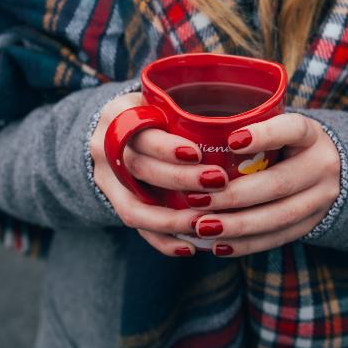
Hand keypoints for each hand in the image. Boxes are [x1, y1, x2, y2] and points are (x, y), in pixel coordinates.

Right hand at [89, 93, 228, 256]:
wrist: (113, 132)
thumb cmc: (153, 113)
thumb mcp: (159, 100)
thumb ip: (185, 109)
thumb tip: (243, 122)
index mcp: (118, 115)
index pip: (140, 132)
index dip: (167, 147)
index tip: (198, 153)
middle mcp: (104, 147)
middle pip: (140, 169)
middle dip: (179, 180)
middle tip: (218, 182)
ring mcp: (105, 179)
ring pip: (133, 207)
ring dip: (171, 219)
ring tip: (204, 224)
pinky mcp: (112, 202)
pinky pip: (135, 228)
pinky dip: (162, 240)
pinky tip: (189, 247)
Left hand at [188, 113, 340, 256]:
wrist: (331, 170)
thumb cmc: (286, 143)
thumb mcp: (278, 128)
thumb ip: (249, 128)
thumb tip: (194, 134)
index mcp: (311, 135)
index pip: (293, 129)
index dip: (265, 135)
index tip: (231, 141)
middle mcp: (322, 166)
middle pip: (279, 183)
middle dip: (234, 195)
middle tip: (196, 200)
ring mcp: (321, 199)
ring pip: (279, 216)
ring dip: (237, 225)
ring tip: (202, 227)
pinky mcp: (312, 224)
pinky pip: (277, 237)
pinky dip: (246, 244)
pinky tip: (218, 245)